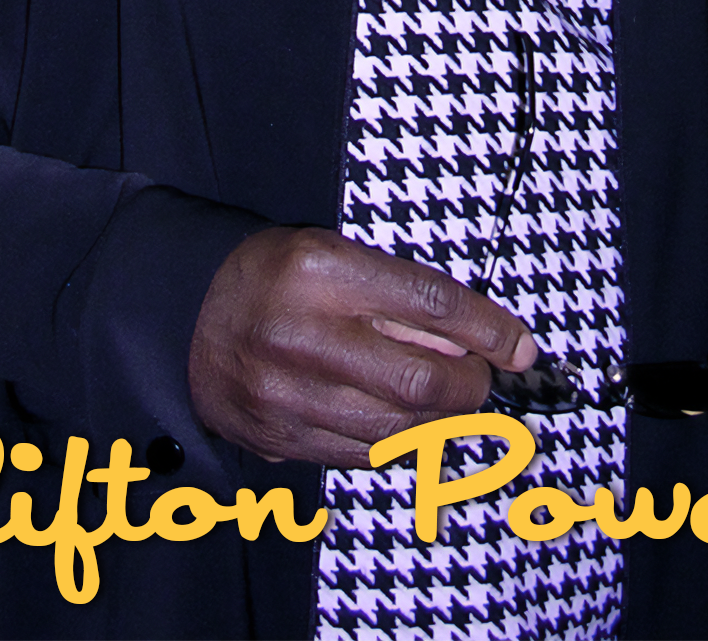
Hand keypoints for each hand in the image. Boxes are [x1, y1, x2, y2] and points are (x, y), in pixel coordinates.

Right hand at [187, 226, 535, 467]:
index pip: (429, 302)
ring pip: (398, 429)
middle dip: (470, 386)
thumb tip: (471, 344)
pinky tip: (407, 423)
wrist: (186, 316)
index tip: (520, 346)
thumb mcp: (335, 253)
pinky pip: (363, 455)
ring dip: (443, 421)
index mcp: (321, 270)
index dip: (488, 328)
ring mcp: (289, 395)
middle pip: (420, 379)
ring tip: (449, 401)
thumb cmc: (273, 275)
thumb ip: (399, 295)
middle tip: (480, 378)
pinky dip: (400, 442)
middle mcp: (303, 334)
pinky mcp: (281, 439)